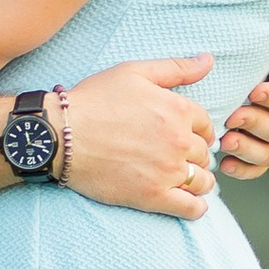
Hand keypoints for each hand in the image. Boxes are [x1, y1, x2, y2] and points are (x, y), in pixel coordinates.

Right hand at [61, 58, 217, 220]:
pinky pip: (191, 208)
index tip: (186, 134)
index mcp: (178, 110)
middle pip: (203, 152)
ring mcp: (168, 171)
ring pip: (203, 180)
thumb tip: (207, 59)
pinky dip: (195, 207)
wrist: (61, 136)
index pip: (206, 125)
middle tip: (177, 155)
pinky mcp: (153, 196)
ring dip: (198, 179)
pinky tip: (189, 201)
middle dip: (194, 153)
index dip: (197, 129)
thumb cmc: (94, 101)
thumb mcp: (135, 72)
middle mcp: (179, 141)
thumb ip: (176, 68)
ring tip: (184, 178)